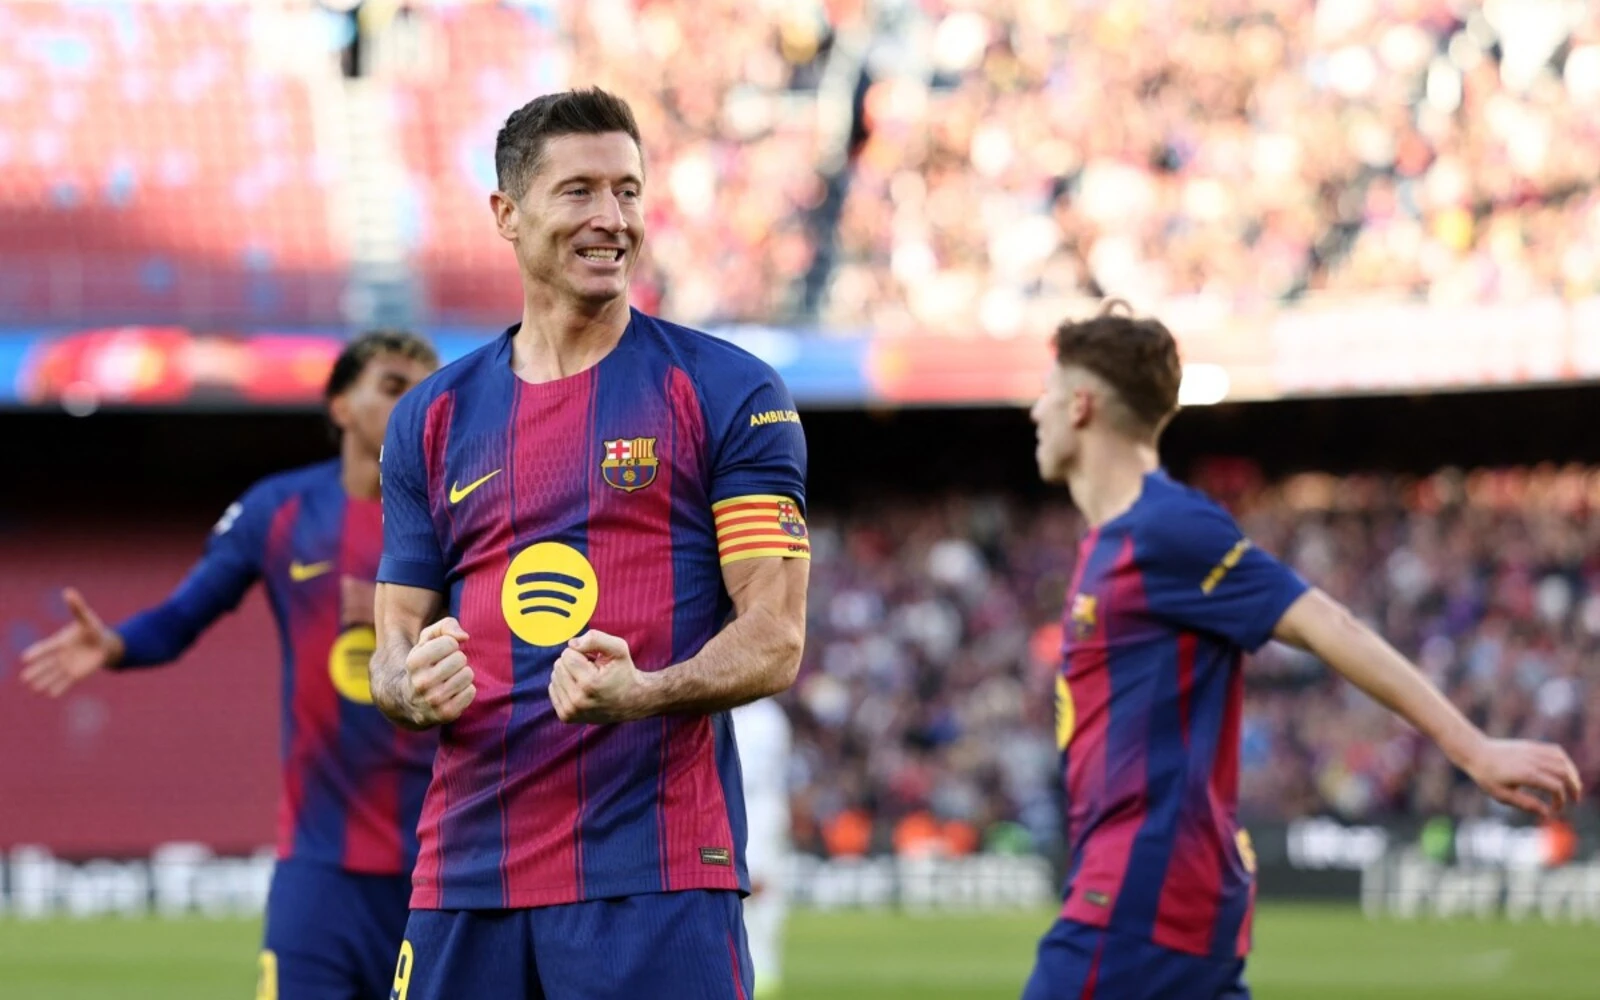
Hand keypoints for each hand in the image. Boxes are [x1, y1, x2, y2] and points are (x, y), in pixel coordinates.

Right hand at [20, 588, 123, 696]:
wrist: (103, 644)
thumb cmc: (92, 629)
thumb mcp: (86, 618)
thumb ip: (77, 607)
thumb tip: (68, 591)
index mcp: (60, 641)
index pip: (45, 648)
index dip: (36, 653)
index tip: (25, 658)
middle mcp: (60, 656)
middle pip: (46, 665)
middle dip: (36, 671)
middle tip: (24, 678)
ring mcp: (66, 666)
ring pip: (53, 675)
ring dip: (44, 681)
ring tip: (33, 688)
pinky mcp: (75, 675)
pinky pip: (65, 683)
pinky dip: (58, 688)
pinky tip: (50, 694)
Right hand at [402, 617, 474, 726]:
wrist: (410, 700)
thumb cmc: (425, 663)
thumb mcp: (427, 639)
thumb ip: (446, 626)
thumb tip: (464, 637)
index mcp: (414, 662)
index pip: (450, 643)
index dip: (450, 645)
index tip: (440, 654)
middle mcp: (421, 682)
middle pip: (460, 659)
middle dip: (457, 660)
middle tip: (446, 668)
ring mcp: (433, 700)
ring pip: (468, 674)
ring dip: (462, 674)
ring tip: (449, 679)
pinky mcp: (446, 714)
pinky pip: (471, 692)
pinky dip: (466, 690)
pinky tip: (453, 692)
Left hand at [550, 630, 648, 723]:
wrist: (632, 702)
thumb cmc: (624, 672)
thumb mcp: (618, 648)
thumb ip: (595, 639)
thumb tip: (571, 643)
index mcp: (590, 683)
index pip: (567, 655)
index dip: (582, 653)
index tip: (595, 661)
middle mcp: (578, 700)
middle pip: (559, 666)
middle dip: (574, 663)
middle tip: (592, 671)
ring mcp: (571, 711)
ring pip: (554, 677)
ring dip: (570, 674)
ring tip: (588, 680)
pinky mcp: (566, 716)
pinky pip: (553, 689)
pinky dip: (565, 685)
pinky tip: (581, 689)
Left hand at [1460, 737, 1582, 818]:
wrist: (1476, 752)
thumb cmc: (1486, 776)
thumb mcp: (1502, 795)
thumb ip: (1526, 804)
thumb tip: (1546, 814)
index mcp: (1527, 774)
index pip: (1556, 787)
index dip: (1560, 801)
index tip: (1553, 810)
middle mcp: (1533, 761)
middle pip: (1565, 773)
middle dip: (1574, 787)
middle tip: (1574, 800)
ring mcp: (1533, 751)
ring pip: (1563, 760)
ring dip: (1572, 774)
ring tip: (1573, 786)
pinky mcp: (1532, 745)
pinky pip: (1555, 750)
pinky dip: (1565, 761)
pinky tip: (1564, 771)